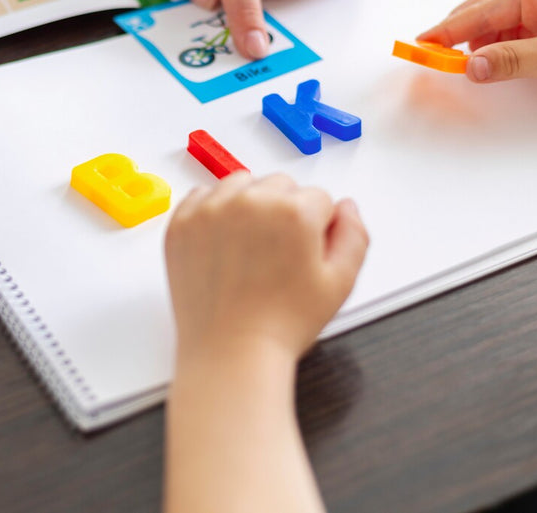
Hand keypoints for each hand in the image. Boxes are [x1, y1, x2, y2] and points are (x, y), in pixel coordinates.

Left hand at [165, 172, 367, 362]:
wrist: (230, 352)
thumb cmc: (283, 323)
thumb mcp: (340, 283)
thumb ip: (354, 235)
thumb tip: (345, 207)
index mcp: (295, 212)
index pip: (319, 198)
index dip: (317, 229)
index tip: (304, 255)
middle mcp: (251, 201)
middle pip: (281, 185)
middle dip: (285, 212)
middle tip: (277, 255)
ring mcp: (211, 209)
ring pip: (242, 184)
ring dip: (250, 205)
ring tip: (250, 249)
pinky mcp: (182, 222)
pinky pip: (203, 195)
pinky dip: (214, 212)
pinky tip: (224, 244)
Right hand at [419, 0, 536, 117]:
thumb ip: (511, 61)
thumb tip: (469, 66)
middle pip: (488, 5)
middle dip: (456, 24)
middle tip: (428, 45)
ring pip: (496, 26)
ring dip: (471, 40)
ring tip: (450, 58)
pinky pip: (508, 42)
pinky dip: (489, 52)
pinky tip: (478, 63)